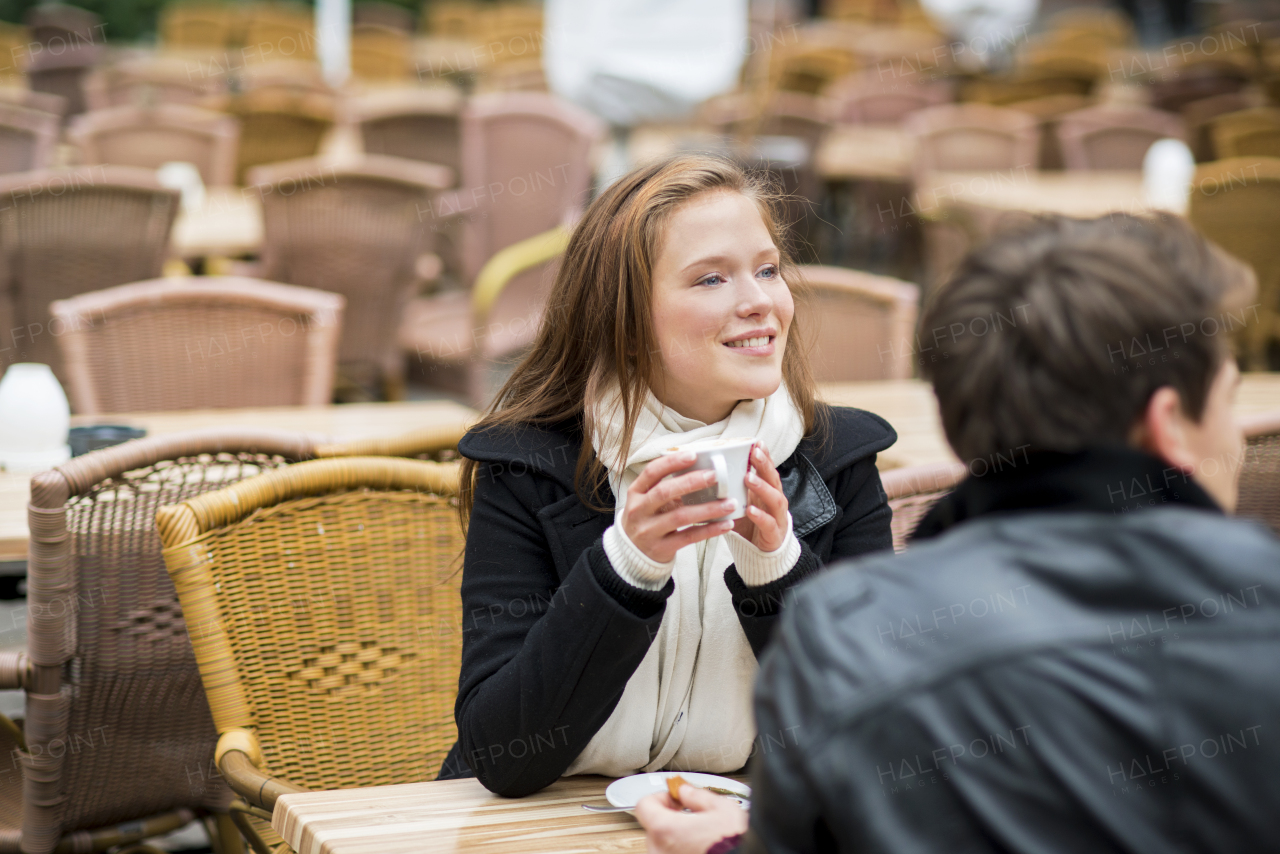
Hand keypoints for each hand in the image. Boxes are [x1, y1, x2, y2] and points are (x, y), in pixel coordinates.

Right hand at [622, 451, 737, 563]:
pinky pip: (689, 537)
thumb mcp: (647, 500)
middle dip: (691, 482)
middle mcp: (638, 510)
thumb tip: (703, 470)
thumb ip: (668, 486)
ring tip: (729, 503)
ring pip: (680, 516)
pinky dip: (710, 530)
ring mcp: (649, 531)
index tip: (693, 454)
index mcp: (636, 492)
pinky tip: (726, 524)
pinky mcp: (661, 548)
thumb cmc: (647, 518)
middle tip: (714, 475)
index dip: (671, 462)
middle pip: (664, 492)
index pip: (651, 472)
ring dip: (708, 509)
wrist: (632, 553)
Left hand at [635, 785, 747, 853]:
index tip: (675, 798)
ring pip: (663, 845)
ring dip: (676, 838)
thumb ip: (697, 796)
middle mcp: (660, 851)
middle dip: (670, 819)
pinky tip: (701, 847)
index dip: (661, 797)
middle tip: (691, 815)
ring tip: (699, 835)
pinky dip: (681, 850)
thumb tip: (686, 792)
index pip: (644, 806)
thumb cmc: (734, 844)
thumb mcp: (721, 809)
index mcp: (665, 830)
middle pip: (654, 827)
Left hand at [732, 444, 789, 551]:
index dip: (764, 456)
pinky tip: (750, 510)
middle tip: (754, 453)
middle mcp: (775, 501)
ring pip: (774, 499)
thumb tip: (704, 472)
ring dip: (761, 487)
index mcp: (767, 491)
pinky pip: (768, 523)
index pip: (768, 470)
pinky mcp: (774, 535)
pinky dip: (760, 516)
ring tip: (748, 478)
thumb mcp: (740, 502)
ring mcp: (777, 517)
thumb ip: (729, 488)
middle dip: (764, 465)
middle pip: (774, 479)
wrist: (762, 552)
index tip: (756, 442)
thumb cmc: (749, 523)